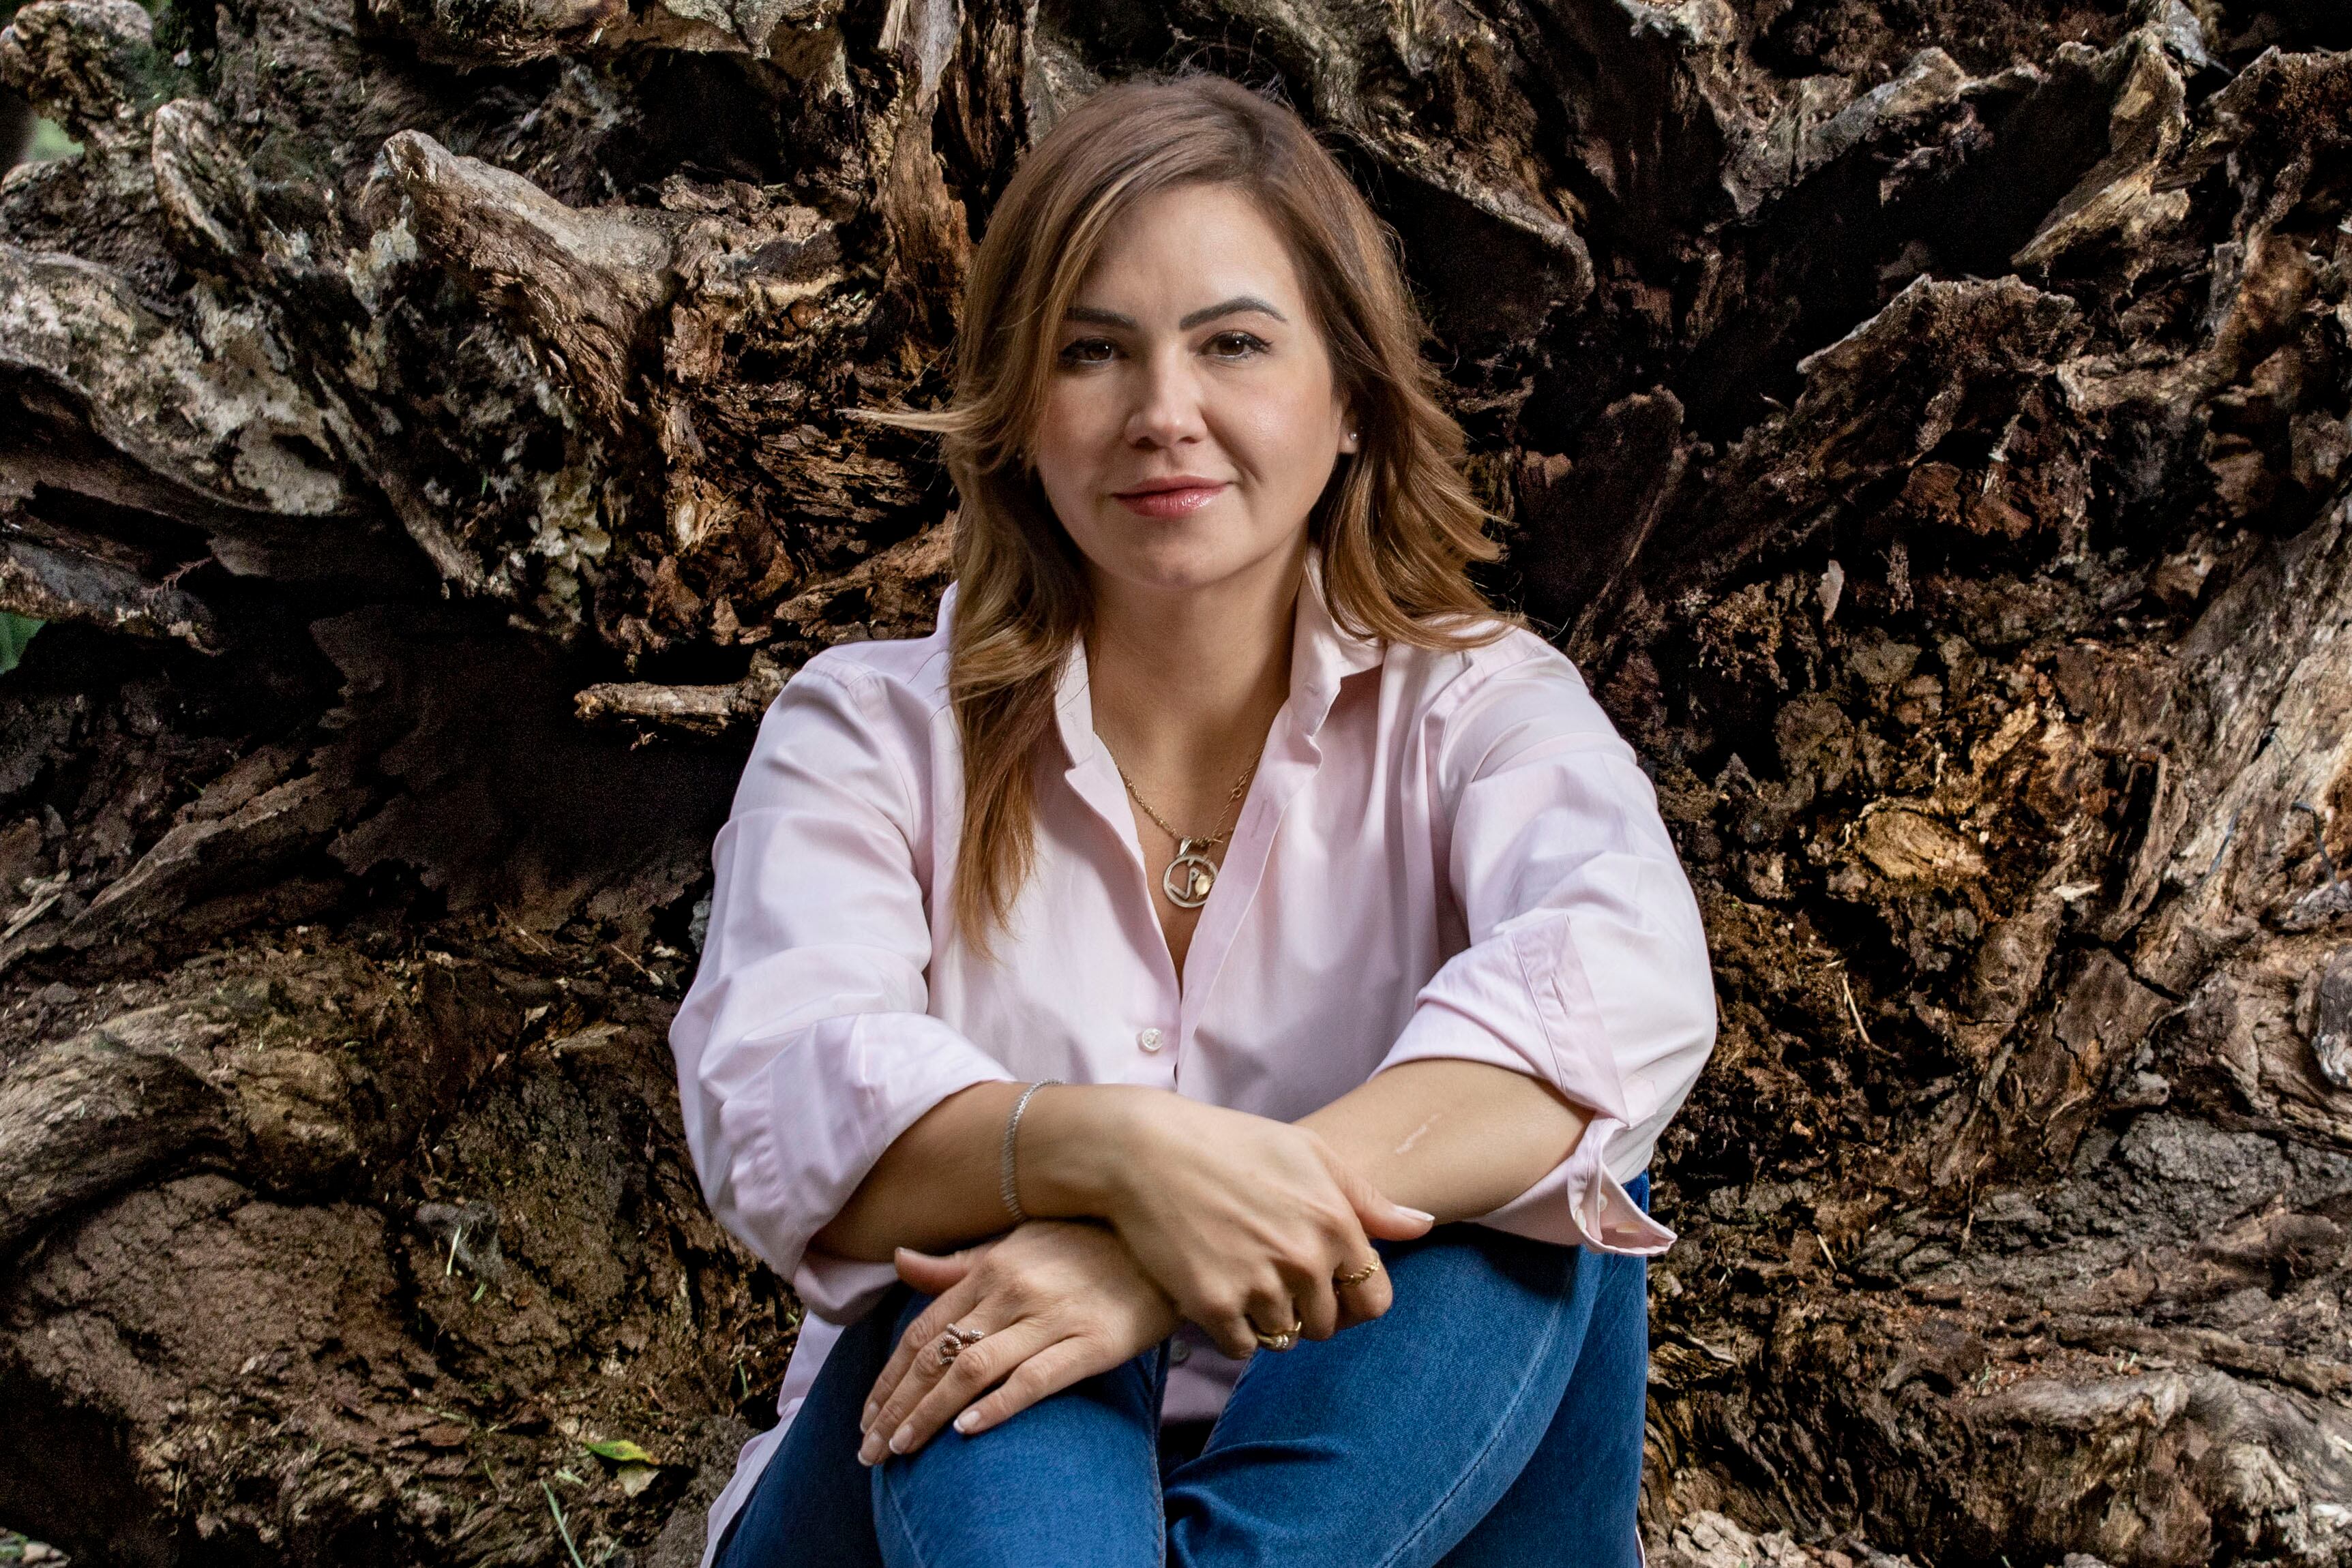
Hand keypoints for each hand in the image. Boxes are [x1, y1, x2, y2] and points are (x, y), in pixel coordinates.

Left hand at [858, 1220, 1177, 1464]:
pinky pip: (1036, 1378)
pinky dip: (999, 1405)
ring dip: (930, 1414)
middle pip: (939, 1355)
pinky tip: (968, 1430)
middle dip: (897, 1407)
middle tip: (869, 1450)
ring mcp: (1052, 1316)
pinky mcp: (1092, 1343)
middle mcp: (1014, 1290)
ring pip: (974, 1369)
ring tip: (901, 1449)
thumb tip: (900, 1261)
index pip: (924, 1330)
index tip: (866, 1417)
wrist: (1164, 1246)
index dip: (889, 1377)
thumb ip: (960, 1264)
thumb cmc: (1086, 1246)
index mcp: (991, 1267)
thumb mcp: (1019, 1244)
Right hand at [1028, 1090, 1430, 1358]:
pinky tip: (1216, 1291)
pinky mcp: (1213, 1304)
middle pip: (1325, 1325)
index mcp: (1335, 1223)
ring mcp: (1259, 1285)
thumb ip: (1368, 1199)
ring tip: (1240, 1277)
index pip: (1373, 1300)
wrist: (1146, 1150)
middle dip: (1306, 1309)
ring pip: (1283, 1337)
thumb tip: (1422, 1227)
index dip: (1351, 1300)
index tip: (1326, 1288)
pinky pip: (1240, 1346)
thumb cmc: (1231, 1144)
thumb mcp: (1309, 1154)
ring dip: (1266, 1319)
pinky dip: (1231, 1330)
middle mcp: (1304, 1259)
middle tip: (1271, 1277)